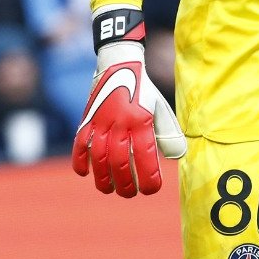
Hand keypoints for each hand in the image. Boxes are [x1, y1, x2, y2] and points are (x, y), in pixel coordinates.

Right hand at [71, 12, 185, 196]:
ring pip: (98, 160)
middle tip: (131, 193)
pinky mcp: (86, 121)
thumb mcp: (161, 109)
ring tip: (110, 190)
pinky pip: (79, 146)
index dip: (148, 178)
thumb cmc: (144, 91)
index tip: (152, 190)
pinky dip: (80, 162)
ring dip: (103, 179)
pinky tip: (85, 173)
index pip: (145, 158)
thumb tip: (179, 157)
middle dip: (126, 185)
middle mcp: (120, 124)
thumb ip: (169, 133)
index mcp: (141, 121)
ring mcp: (101, 123)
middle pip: (120, 164)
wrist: (119, 64)